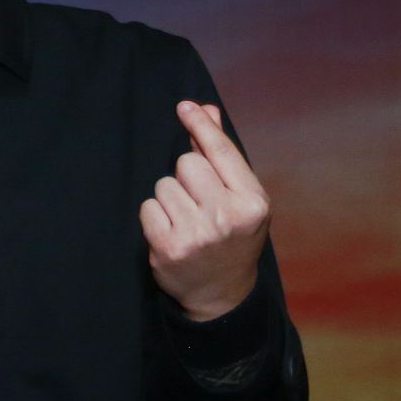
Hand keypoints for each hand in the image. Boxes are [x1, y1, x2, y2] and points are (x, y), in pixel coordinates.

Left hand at [141, 101, 269, 321]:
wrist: (221, 293)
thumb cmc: (232, 237)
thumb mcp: (241, 198)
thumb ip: (224, 156)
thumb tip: (206, 110)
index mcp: (252, 201)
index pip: (221, 152)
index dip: (201, 126)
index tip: (185, 106)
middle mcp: (227, 215)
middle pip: (186, 163)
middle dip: (187, 176)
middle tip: (199, 201)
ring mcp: (197, 233)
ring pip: (163, 185)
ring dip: (170, 198)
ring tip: (187, 219)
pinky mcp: (169, 247)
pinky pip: (148, 208)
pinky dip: (155, 216)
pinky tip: (171, 231)